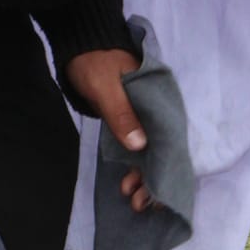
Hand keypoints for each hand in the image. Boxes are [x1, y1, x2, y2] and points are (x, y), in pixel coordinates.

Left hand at [63, 49, 155, 212]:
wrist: (79, 45)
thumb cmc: (94, 61)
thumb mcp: (106, 85)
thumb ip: (121, 113)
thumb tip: (140, 146)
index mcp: (159, 100)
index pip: (170, 140)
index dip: (166, 169)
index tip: (159, 193)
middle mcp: (156, 111)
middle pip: (161, 151)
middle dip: (153, 180)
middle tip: (139, 204)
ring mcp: (141, 116)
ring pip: (148, 154)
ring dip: (142, 177)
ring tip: (132, 200)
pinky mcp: (127, 119)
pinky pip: (135, 148)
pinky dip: (132, 167)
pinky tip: (125, 184)